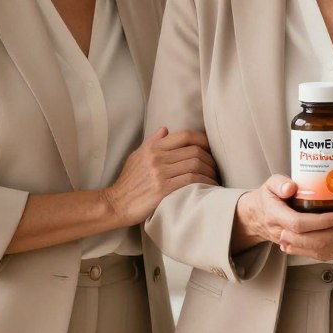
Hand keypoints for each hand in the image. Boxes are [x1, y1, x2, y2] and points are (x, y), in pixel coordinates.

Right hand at [103, 127, 217, 225]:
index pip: (184, 135)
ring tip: (215, 178)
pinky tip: (208, 187)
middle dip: (210, 158)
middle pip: (194, 150)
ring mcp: (160, 173)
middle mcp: (157, 157)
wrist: (115, 204)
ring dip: (210, 172)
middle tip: (216, 167)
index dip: (203, 140)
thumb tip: (165, 129)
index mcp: (153, 148)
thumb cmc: (128, 182)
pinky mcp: (162, 189)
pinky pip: (191, 180)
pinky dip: (204, 182)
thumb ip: (152, 142)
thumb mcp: (136, 157)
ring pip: (195, 164)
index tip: (211, 149)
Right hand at [234, 174, 332, 251]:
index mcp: (274, 214)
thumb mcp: (270, 184)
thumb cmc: (267, 196)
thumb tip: (291, 187)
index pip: (299, 223)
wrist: (255, 216)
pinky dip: (328, 246)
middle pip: (308, 238)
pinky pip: (312, 251)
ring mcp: (287, 241)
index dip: (321, 221)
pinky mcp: (294, 246)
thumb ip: (279, 183)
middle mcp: (280, 231)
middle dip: (331, 232)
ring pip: (312, 248)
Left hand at [277, 180, 332, 260]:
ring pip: (323, 253)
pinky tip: (298, 245)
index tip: (292, 227)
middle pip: (323, 247)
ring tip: (284, 241)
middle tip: (281, 234)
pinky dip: (311, 250)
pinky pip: (328, 253)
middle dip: (300, 243)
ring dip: (302, 249)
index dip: (309, 233)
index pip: (331, 235)